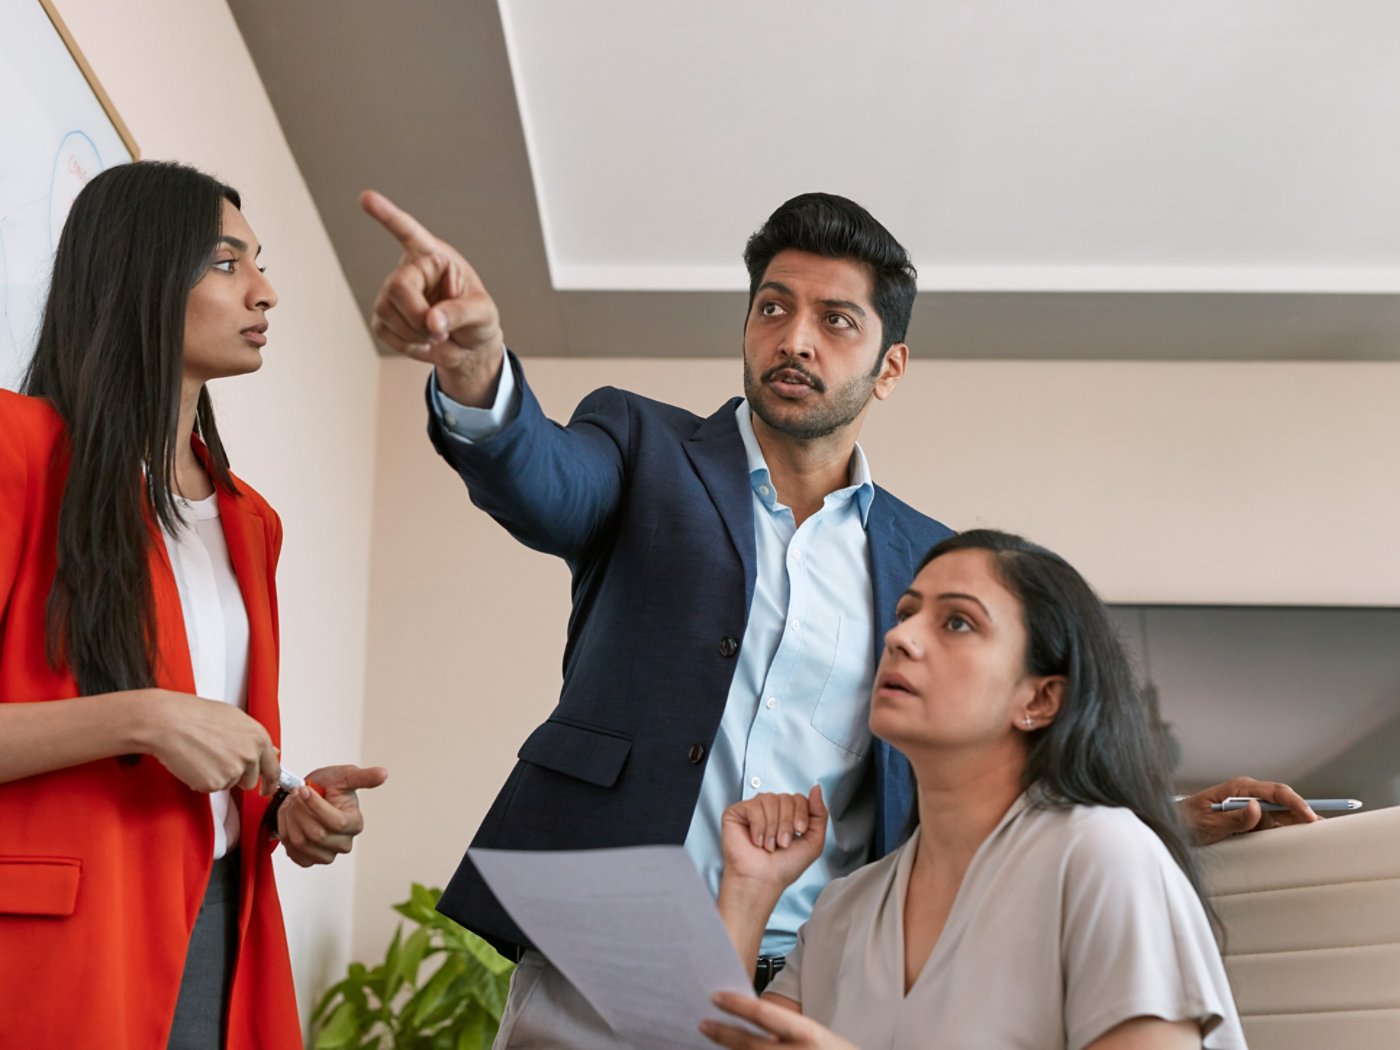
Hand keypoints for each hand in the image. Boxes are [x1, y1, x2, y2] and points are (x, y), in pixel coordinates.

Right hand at [141, 690, 280, 793]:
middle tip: (218, 761)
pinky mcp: (214, 783)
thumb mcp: (235, 719)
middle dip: (237, 776)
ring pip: (229, 784)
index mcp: (258, 738)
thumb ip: (254, 739)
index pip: (273, 769)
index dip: (271, 782)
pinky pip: (211, 788)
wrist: (170, 722)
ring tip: (203, 754)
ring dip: (218, 776)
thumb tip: (272, 752)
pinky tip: (194, 762)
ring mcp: (233, 771)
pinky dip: (202, 780)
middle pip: (250, 781)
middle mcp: (250, 756)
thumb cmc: (197, 715)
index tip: (268, 789)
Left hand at [277, 764, 387, 866]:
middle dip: (300, 811)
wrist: (306, 796)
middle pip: (316, 834)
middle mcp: (343, 843)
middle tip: (296, 795)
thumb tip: (383, 774)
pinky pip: (292, 851)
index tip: (304, 789)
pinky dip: (286, 832)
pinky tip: (292, 820)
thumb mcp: (344, 776)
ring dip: (291, 820)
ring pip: (301, 842)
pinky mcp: (309, 860)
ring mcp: (326, 854)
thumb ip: (363, 777)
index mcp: (355, 824)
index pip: (336, 823)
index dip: (316, 806)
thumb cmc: (328, 785)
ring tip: (293, 805)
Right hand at [360, 189, 504, 403]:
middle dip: (417, 317)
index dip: (387, 216)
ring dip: (415, 334)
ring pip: (387, 312)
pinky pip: (385, 332)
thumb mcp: (483, 313)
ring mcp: (392, 293)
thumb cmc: (478, 320)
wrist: (468, 345)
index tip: (367, 197)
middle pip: (397, 288)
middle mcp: (410, 270)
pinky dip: (407, 345)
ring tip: (437, 335)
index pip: (409, 232)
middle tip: (440, 332)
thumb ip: (461, 313)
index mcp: (435, 257)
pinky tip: (423, 342)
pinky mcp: (383, 316)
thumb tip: (432, 322)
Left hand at [700, 992, 857, 1048]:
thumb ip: (789, 1031)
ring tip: (712, 1044)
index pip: (764, 1013)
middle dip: (722, 1033)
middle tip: (702, 1023)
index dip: (736, 1004)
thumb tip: (752, 1017)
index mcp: (809, 1034)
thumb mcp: (818, 1037)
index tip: (715, 997)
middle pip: (749, 1044)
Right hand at [721, 786, 827, 893]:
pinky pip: (753, 806)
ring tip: (769, 845)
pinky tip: (756, 840)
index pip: (799, 797)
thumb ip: (820, 814)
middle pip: (785, 797)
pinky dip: (758, 826)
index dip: (801, 814)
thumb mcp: (813, 842)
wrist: (762, 881)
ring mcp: (754, 809)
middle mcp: (771, 809)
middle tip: (782, 843)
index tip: (799, 831)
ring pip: (770, 800)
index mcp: (788, 815)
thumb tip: (817, 789)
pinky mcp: (737, 812)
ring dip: (772, 827)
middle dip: (786, 823)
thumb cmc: (784, 867)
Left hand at [1179, 776, 1317, 844]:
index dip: (1296, 803)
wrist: (1172, 826)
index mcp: (1239, 789)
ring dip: (1300, 825)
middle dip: (1306, 813)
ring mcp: (1251, 809)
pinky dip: (1288, 833)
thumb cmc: (1186, 820)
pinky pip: (1273, 826)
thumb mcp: (1207, 821)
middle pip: (1285, 803)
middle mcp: (1249, 796)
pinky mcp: (1250, 822)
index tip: (1310, 817)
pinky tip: (1301, 841)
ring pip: (1283, 816)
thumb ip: (1233, 818)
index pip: (1276, 792)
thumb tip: (1257, 809)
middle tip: (1329, 828)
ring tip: (1323, 837)